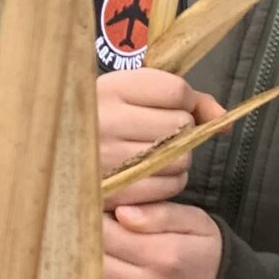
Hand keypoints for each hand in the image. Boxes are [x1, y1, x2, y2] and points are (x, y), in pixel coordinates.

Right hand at [96, 66, 223, 205]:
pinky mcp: (112, 190)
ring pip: (181, 158)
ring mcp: (106, 157)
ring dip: (177, 159)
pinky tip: (149, 174)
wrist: (53, 151)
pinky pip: (168, 186)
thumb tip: (225, 121)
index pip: (177, 91)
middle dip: (179, 131)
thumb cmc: (103, 120)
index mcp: (109, 88)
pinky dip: (169, 182)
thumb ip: (186, 100)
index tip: (164, 108)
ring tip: (152, 155)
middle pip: (182, 125)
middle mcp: (105, 120)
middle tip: (154, 135)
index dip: (183, 101)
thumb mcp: (133, 95)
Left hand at [103, 201, 223, 278]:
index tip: (99, 219)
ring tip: (106, 268)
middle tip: (97, 243)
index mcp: (166, 256)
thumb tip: (120, 213)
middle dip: (90, 249)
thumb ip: (158, 213)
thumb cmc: (208, 257)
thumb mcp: (195, 223)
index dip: (96, 222)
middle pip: (94, 264)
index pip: (104, 234)